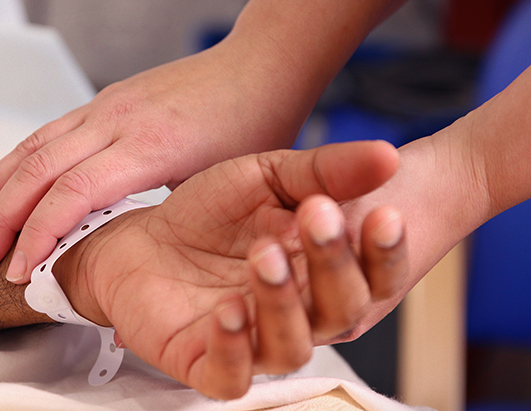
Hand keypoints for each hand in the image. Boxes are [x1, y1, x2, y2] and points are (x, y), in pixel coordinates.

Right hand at [0, 36, 312, 281]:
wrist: (258, 66)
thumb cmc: (252, 125)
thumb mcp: (222, 193)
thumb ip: (171, 239)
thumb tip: (138, 300)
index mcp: (149, 147)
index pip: (72, 195)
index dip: (37, 237)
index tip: (16, 273)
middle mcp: (117, 121)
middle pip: (37, 170)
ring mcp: (106, 106)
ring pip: (32, 146)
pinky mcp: (105, 100)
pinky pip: (48, 132)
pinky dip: (15, 162)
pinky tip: (0, 182)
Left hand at [56, 141, 406, 398]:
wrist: (142, 239)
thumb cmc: (212, 212)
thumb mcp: (267, 177)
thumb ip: (324, 171)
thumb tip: (388, 154)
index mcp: (322, 271)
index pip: (374, 276)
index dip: (386, 252)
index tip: (384, 212)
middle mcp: (299, 313)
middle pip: (340, 310)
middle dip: (334, 265)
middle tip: (316, 215)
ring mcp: (254, 343)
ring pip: (292, 347)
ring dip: (283, 303)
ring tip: (263, 256)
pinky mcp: (208, 364)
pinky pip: (232, 376)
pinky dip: (234, 348)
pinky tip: (227, 309)